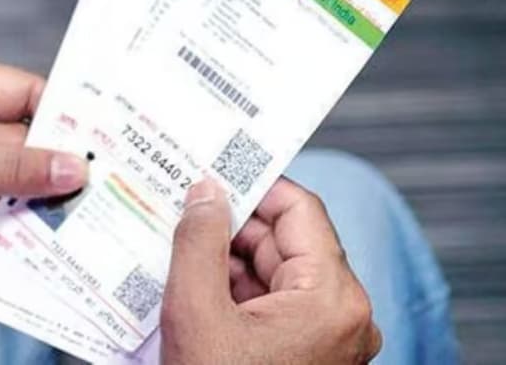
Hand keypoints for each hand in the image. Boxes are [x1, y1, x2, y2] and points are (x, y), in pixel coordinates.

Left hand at [0, 51, 87, 277]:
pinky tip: (20, 246)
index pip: (22, 94)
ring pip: (8, 185)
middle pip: (21, 144)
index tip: (97, 141)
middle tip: (88, 194)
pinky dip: (2, 234)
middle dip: (49, 172)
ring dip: (29, 208)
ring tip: (61, 226)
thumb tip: (69, 167)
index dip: (61, 117)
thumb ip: (8, 168)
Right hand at [161, 178, 381, 364]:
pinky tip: (192, 283)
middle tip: (184, 207)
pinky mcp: (304, 352)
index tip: (217, 171)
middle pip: (284, 242)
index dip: (256, 185)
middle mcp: (340, 314)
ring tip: (178, 246)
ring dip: (226, 258)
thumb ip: (200, 241)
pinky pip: (269, 303)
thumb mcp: (197, 312)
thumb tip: (206, 192)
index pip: (299, 211)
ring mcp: (324, 336)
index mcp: (331, 298)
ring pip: (273, 272)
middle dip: (231, 225)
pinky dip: (232, 289)